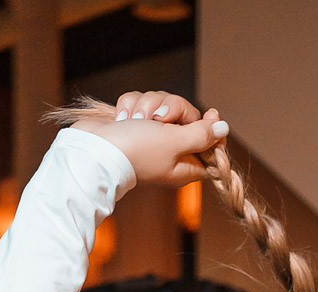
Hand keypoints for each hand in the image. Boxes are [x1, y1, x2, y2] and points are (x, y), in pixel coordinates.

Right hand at [70, 90, 227, 188]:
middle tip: (159, 118)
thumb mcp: (175, 142)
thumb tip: (223, 127)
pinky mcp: (133, 122)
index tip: (209, 115)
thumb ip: (201, 135)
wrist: (94, 148)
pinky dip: (131, 105)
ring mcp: (151, 136)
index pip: (211, 145)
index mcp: (186, 163)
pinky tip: (123, 117)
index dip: (211, 128)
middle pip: (187, 116)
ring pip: (162, 103)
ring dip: (148, 105)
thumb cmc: (136, 149)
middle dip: (172, 108)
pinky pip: (141, 102)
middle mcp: (170, 150)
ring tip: (136, 120)